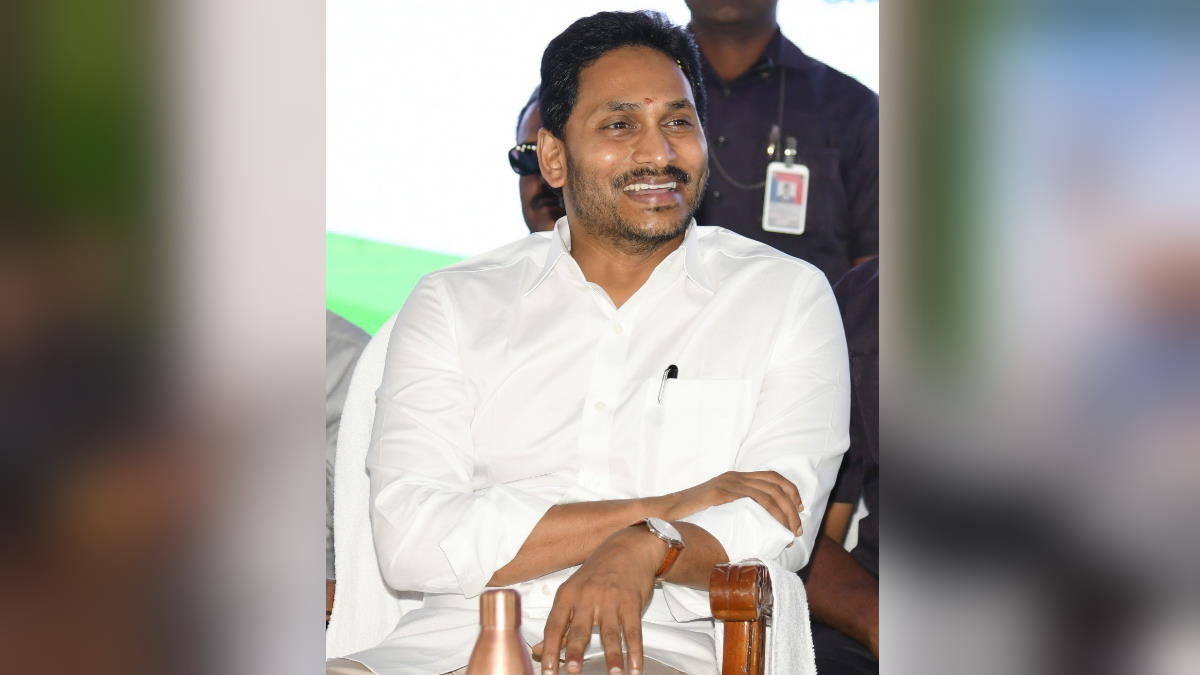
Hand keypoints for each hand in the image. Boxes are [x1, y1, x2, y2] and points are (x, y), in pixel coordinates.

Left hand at [532, 527, 661, 674]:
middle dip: (575, 651)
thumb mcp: (572, 594)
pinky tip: (635, 669)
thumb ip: (558, 624)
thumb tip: (539, 651)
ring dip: (613, 656)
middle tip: (572, 670)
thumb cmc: (596, 574)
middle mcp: (586, 597)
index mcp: (567, 595)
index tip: (547, 671)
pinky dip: (635, 652)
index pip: (555, 626)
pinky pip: (633, 630)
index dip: (550, 649)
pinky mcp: (631, 601)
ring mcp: (610, 599)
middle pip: (580, 629)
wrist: (627, 548)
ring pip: (610, 632)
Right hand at [657, 470, 803, 534]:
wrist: (664, 514)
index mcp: (735, 478)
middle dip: (793, 507)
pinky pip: (758, 499)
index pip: (771, 477)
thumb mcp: (716, 509)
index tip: (799, 509)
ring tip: (791, 532)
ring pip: (771, 493)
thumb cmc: (689, 517)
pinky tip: (778, 527)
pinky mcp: (724, 493)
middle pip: (776, 484)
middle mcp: (734, 477)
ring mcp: (729, 484)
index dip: (790, 491)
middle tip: (797, 528)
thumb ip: (733, 512)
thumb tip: (752, 530)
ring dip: (786, 513)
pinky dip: (773, 512)